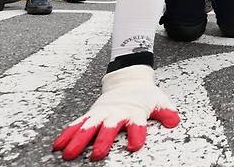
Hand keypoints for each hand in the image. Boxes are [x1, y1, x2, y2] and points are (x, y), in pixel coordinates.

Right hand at [52, 65, 179, 160]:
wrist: (128, 79)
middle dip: (103, 141)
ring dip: (79, 141)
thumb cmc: (144, 95)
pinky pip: (77, 124)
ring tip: (69, 154)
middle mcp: (116, 113)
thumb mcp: (159, 100)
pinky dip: (67, 134)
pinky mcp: (92, 114)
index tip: (135, 145)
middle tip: (97, 155)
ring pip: (89, 127)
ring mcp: (102, 113)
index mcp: (134, 111)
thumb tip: (175, 121)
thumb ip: (166, 112)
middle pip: (109, 128)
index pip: (137, 124)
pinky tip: (58, 145)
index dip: (137, 134)